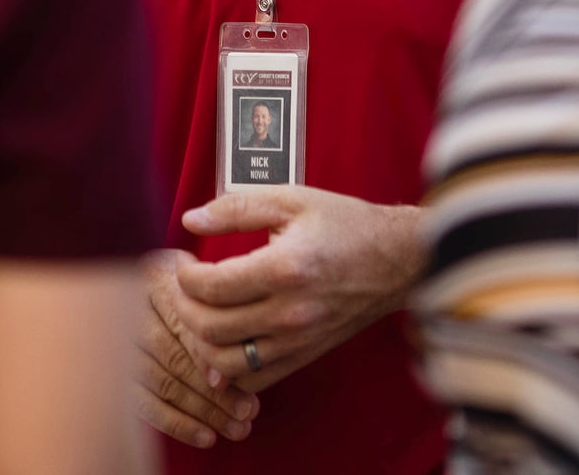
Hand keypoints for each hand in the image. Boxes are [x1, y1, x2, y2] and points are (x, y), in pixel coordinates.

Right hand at [130, 251, 260, 448]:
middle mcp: (125, 307)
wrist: (140, 285)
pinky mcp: (110, 375)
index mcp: (152, 276)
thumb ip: (214, 309)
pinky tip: (206, 436)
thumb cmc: (187, 285)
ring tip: (238, 427)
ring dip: (202, 411)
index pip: (183, 321)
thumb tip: (227, 369)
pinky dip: (176, 423)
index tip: (242, 374)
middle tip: (249, 410)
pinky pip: (143, 404)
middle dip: (215, 389)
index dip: (210, 352)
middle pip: (172, 357)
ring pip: (161, 384)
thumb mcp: (200, 281)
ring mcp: (113, 343)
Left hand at [169, 188, 424, 392]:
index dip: (182, 276)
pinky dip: (229, 369)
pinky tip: (222, 344)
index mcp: (285, 268)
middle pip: (210, 328)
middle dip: (182, 307)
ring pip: (226, 363)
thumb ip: (236, 207)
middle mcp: (290, 311)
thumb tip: (190, 219)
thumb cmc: (346, 224)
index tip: (182, 261)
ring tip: (198, 313)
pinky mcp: (305, 354)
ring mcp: (298, 339)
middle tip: (181, 287)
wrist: (397, 260)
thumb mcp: (291, 199)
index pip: (210, 287)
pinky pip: (255, 379)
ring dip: (200, 342)